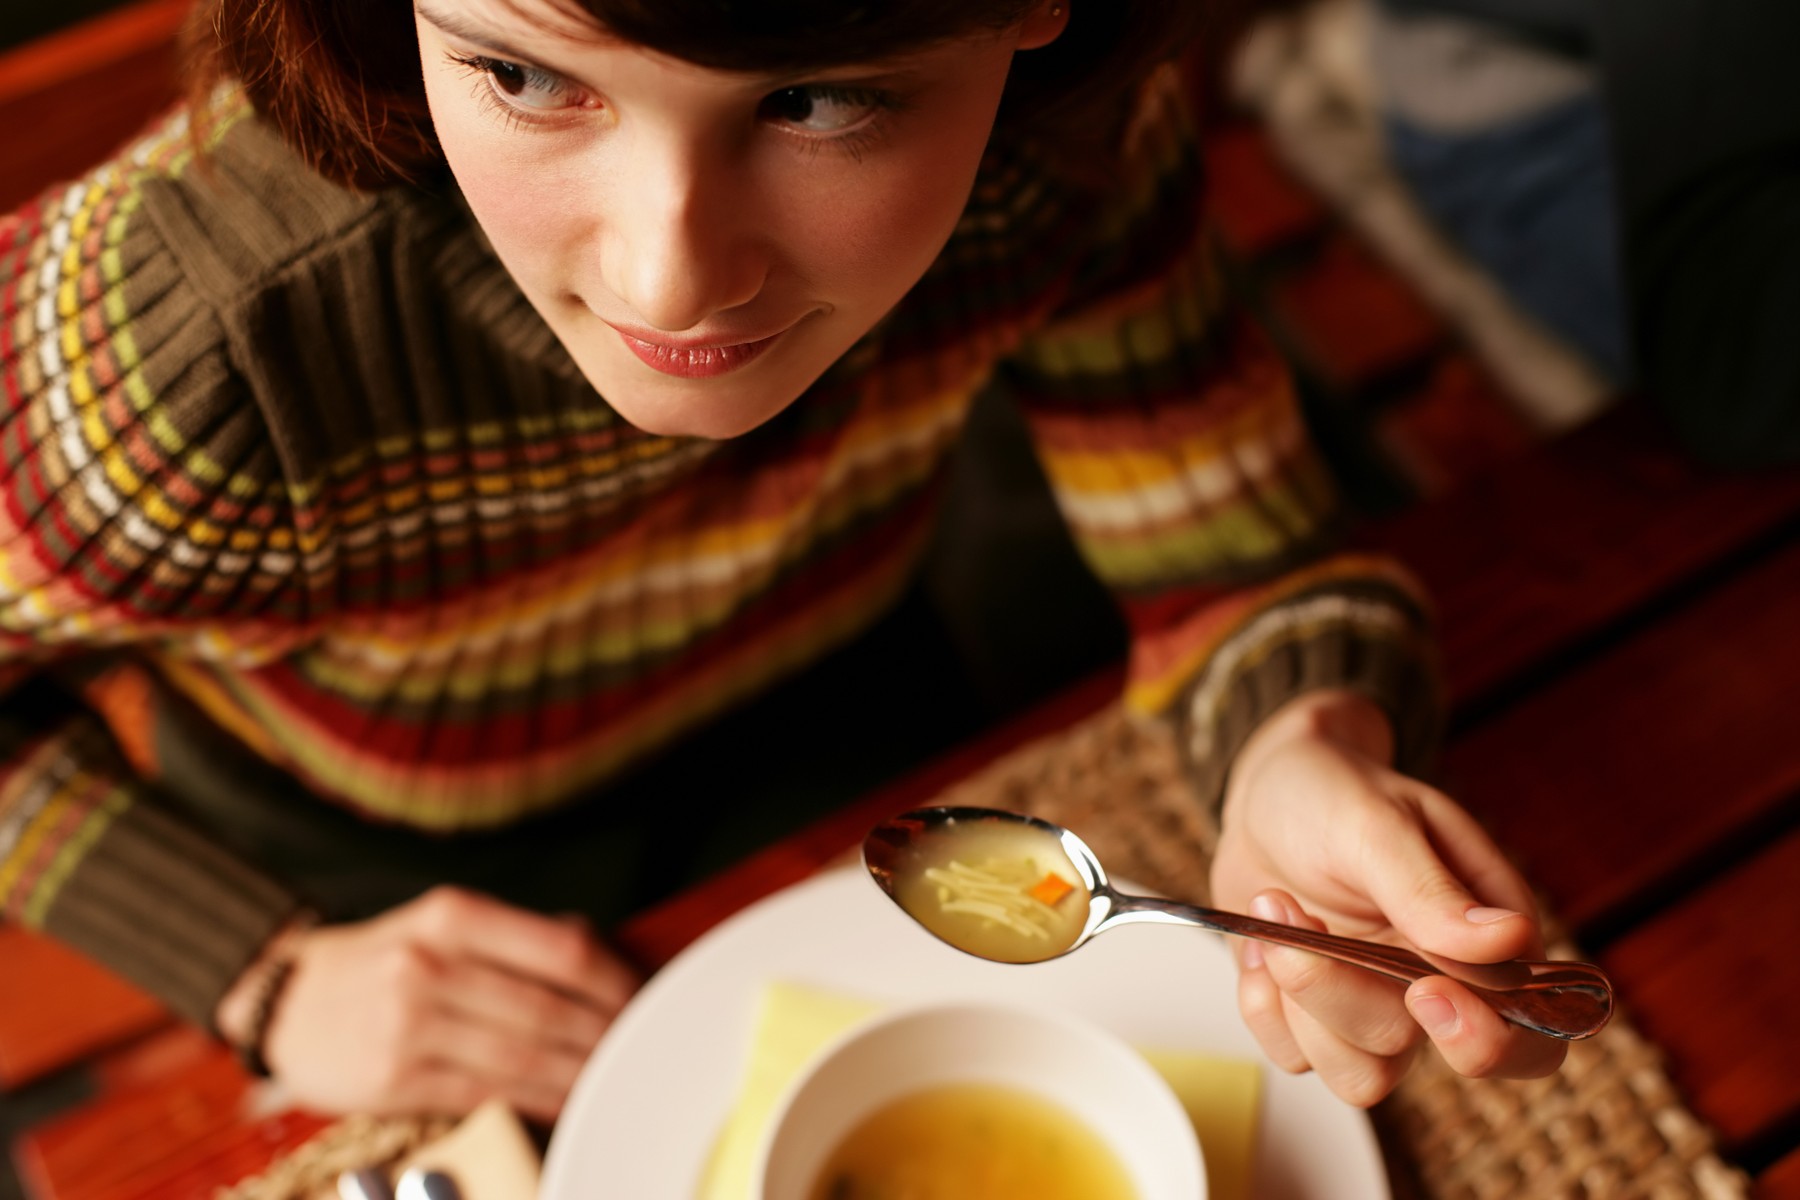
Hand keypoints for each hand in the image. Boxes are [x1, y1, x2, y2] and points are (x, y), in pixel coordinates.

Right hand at [217, 887, 639, 1121]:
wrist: (286, 1002)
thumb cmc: (383, 962)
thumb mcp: (439, 926)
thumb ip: (514, 939)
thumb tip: (599, 953)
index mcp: (452, 916)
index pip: (561, 951)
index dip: (615, 982)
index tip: (645, 1000)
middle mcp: (430, 965)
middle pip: (549, 1009)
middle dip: (607, 1035)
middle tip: (644, 1048)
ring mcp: (409, 1024)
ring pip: (523, 1057)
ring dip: (580, 1073)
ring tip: (617, 1078)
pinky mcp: (394, 1078)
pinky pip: (487, 1092)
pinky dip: (538, 1100)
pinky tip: (567, 1100)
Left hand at [1210, 690, 1566, 1105]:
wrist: (1265, 798)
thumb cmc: (1334, 795)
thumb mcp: (1376, 822)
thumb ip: (1428, 887)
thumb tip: (1506, 940)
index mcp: (1489, 940)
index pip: (1532, 1032)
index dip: (1487, 1037)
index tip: (1423, 988)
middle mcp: (1442, 986)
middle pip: (1428, 1058)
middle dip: (1351, 1003)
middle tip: (1305, 941)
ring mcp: (1377, 1007)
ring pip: (1360, 1074)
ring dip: (1301, 998)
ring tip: (1274, 906)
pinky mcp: (1316, 1019)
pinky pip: (1295, 1058)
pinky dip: (1264, 1006)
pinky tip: (1261, 940)